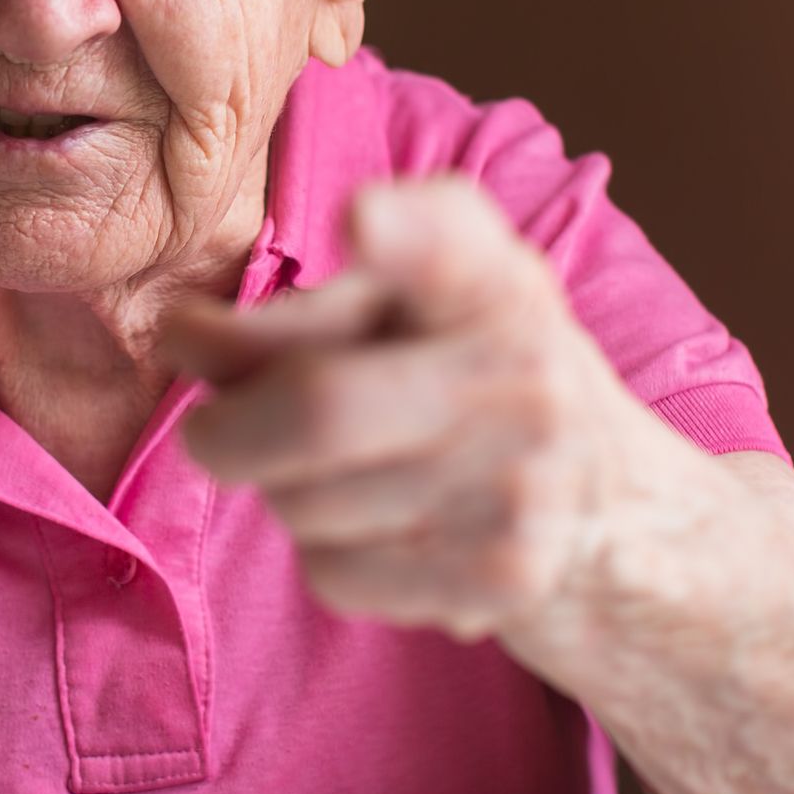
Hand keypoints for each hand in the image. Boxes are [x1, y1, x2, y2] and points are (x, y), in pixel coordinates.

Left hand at [166, 177, 728, 646]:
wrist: (615, 511)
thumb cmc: (470, 384)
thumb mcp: (409, 315)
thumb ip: (294, 314)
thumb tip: (178, 335)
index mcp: (491, 282)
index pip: (449, 244)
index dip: (403, 230)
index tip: (359, 217)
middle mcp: (522, 372)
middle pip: (322, 408)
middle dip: (228, 431)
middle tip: (207, 433)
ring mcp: (522, 481)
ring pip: (311, 502)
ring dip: (281, 494)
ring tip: (331, 476)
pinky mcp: (506, 575)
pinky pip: (339, 574)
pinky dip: (325, 557)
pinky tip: (376, 531)